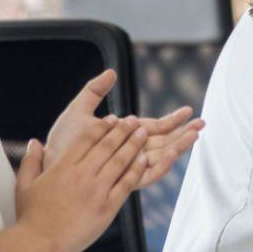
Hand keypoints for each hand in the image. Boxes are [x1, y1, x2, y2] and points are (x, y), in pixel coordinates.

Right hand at [14, 116, 149, 251]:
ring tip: (143, 133)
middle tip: (132, 120)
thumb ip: (31, 161)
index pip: (86, 139)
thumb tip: (34, 142)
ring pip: (120, 161)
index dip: (101, 127)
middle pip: (107, 146)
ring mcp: (97, 191)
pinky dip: (136, 170)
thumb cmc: (31, 216)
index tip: (111, 118)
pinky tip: (144, 159)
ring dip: (133, 145)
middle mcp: (81, 176)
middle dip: (122, 130)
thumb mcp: (25, 186)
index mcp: (62, 168)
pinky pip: (126, 184)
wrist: (41, 243)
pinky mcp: (108, 207)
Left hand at [45, 70, 205, 187]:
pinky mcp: (122, 180)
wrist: (49, 163)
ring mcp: (128, 166)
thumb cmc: (61, 142)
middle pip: (164, 143)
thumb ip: (95, 91)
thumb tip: (111, 72)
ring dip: (178, 147)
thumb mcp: (78, 111)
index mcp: (125, 136)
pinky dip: (162, 165)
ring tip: (195, 136)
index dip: (173, 120)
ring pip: (161, 158)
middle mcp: (130, 152)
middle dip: (184, 133)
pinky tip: (172, 154)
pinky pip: (147, 175)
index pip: (156, 128)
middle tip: (203, 124)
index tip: (189, 111)